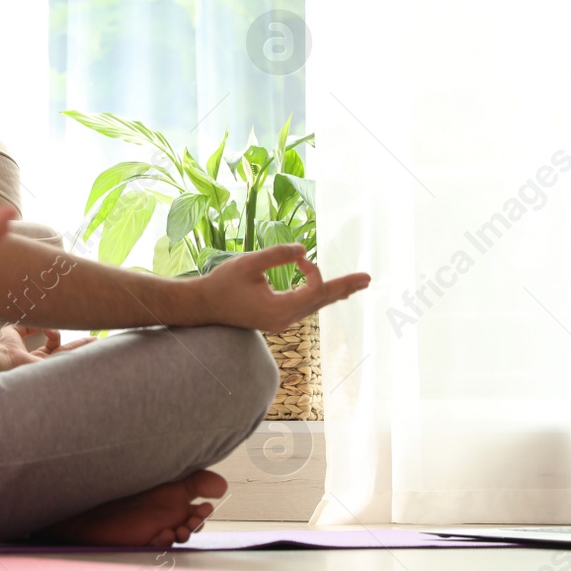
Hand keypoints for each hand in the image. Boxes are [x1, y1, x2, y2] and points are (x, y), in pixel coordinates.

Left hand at [0, 324, 96, 370]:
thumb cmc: (1, 347)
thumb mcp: (13, 331)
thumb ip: (26, 325)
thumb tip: (41, 322)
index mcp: (34, 357)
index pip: (52, 346)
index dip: (54, 333)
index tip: (49, 326)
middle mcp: (43, 364)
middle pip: (67, 354)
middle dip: (81, 346)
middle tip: (95, 340)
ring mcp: (48, 368)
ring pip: (71, 357)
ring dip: (85, 348)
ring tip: (100, 342)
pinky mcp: (50, 368)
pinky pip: (69, 358)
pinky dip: (81, 350)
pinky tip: (94, 345)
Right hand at [197, 247, 369, 331]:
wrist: (202, 306)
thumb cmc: (222, 283)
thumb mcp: (249, 264)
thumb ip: (277, 255)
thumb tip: (303, 249)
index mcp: (279, 309)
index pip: (314, 291)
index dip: (314, 271)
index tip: (301, 258)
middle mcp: (284, 320)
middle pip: (321, 302)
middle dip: (344, 288)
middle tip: (368, 278)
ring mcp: (280, 322)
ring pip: (314, 306)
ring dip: (335, 293)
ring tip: (356, 284)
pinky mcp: (275, 319)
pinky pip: (304, 307)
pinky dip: (319, 297)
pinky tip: (329, 292)